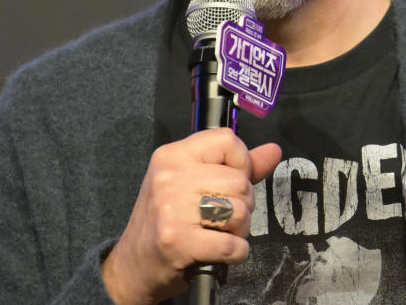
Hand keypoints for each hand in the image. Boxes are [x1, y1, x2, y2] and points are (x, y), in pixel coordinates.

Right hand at [100, 128, 281, 304]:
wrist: (132, 266)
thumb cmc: (164, 222)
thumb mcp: (191, 183)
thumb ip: (236, 166)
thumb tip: (273, 151)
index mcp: (172, 156)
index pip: (227, 140)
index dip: (241, 162)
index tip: (233, 180)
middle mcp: (169, 177)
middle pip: (239, 180)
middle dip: (243, 203)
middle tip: (225, 216)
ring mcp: (171, 209)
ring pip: (238, 211)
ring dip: (239, 229)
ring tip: (220, 232)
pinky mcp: (177, 241)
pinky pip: (231, 244)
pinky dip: (235, 253)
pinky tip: (221, 252)